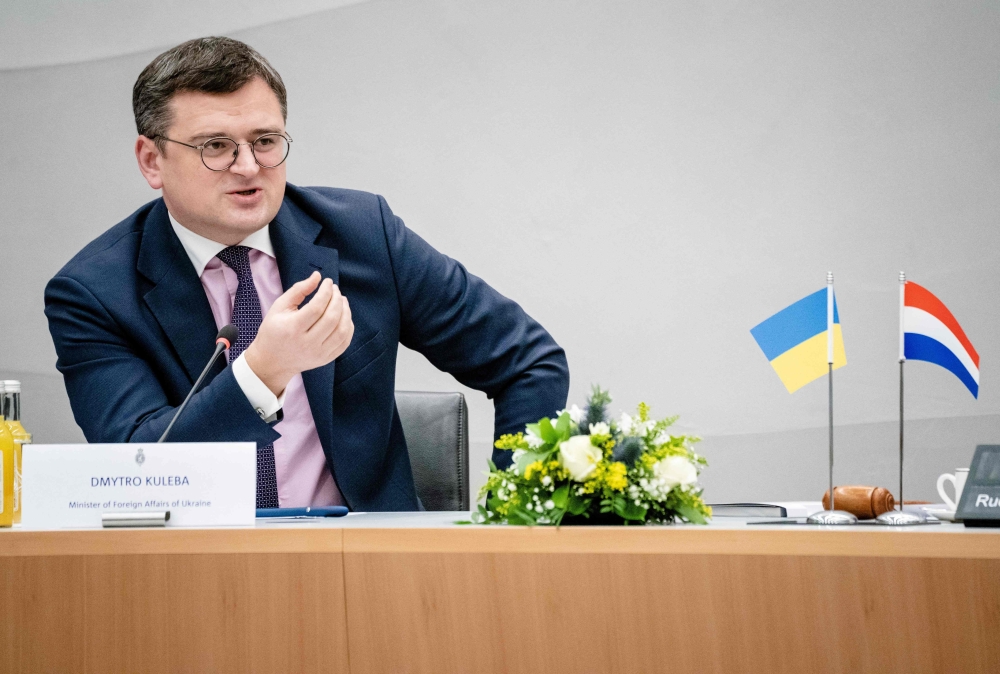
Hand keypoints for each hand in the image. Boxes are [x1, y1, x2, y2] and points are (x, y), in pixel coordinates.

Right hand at [243, 271, 353, 395]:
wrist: (272, 362)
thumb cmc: (274, 330)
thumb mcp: (279, 307)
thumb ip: (298, 290)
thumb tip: (318, 276)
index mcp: (293, 329)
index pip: (316, 307)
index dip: (326, 292)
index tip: (328, 282)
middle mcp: (307, 343)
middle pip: (331, 318)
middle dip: (337, 299)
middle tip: (336, 290)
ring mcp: (318, 353)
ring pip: (342, 331)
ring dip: (346, 312)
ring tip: (342, 300)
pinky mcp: (326, 359)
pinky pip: (344, 342)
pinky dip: (348, 326)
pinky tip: (344, 316)